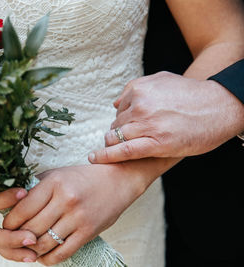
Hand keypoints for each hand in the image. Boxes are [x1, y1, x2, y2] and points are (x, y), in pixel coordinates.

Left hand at [2, 163, 152, 265]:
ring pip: (44, 243)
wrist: (118, 180)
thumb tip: (12, 202)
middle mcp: (65, 200)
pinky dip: (48, 258)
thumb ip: (36, 186)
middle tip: (12, 239)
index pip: (23, 208)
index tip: (6, 225)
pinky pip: (63, 252)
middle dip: (17, 237)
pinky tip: (42, 256)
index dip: (10, 221)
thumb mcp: (58, 173)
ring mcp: (78, 218)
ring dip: (31, 250)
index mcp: (54, 183)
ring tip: (26, 248)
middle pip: (31, 228)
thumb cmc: (84, 177)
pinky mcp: (88, 232)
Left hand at [89, 71, 243, 163]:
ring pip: (116, 137)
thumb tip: (115, 103)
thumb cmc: (192, 94)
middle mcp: (140, 106)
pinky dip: (107, 156)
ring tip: (114, 150)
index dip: (120, 121)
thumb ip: (136, 88)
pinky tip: (95, 158)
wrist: (221, 106)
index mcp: (140, 90)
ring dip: (113, 144)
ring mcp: (148, 125)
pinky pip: (124, 151)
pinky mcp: (157, 143)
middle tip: (124, 140)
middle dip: (117, 133)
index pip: (118, 110)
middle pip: (115, 125)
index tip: (123, 128)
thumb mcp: (162, 80)